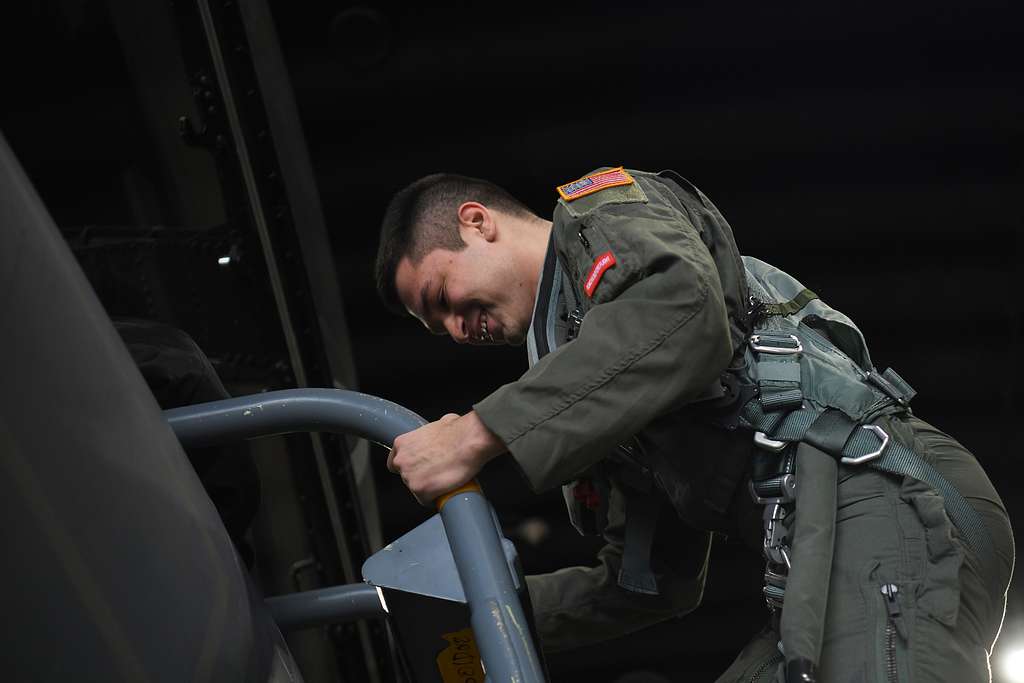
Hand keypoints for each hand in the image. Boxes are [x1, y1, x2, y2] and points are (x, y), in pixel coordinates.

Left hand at [387, 411, 505, 505]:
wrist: (470, 441)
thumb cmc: (459, 431)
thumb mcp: (439, 424)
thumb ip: (431, 434)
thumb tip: (439, 435)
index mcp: (402, 443)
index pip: (395, 462)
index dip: (409, 467)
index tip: (418, 468)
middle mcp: (402, 461)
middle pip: (406, 477)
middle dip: (420, 476)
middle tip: (436, 473)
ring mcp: (409, 477)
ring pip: (416, 489)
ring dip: (428, 487)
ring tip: (444, 481)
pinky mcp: (421, 491)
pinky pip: (425, 500)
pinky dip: (435, 499)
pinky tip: (445, 491)